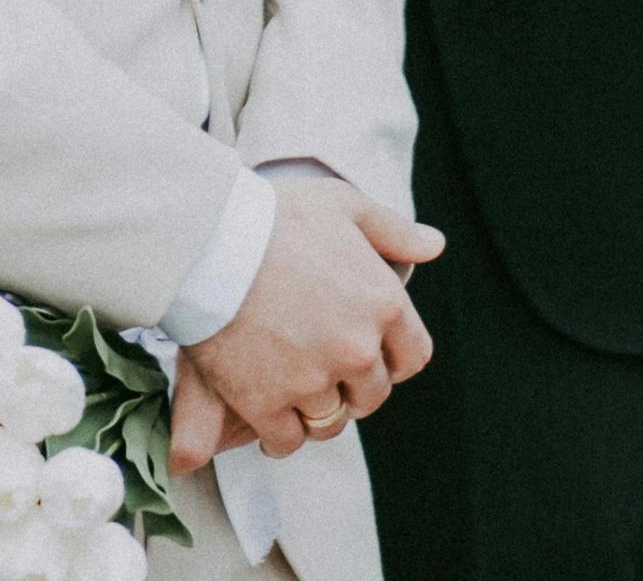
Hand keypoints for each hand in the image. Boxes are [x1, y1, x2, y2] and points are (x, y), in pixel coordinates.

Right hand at [176, 174, 441, 465]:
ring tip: (293, 390)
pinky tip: (266, 411)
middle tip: (320, 364)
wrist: (208, 236)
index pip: (413, 357)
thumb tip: (434, 245)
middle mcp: (357, 348)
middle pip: (371, 395)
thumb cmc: (276, 213)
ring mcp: (312, 380)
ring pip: (329, 422)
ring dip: (315, 410)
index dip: (391, 357)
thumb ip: (393, 230)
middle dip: (351, 384)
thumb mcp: (343, 204)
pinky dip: (279, 431)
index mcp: (384, 303)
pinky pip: (287, 438)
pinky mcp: (266, 402)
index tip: (365, 350)